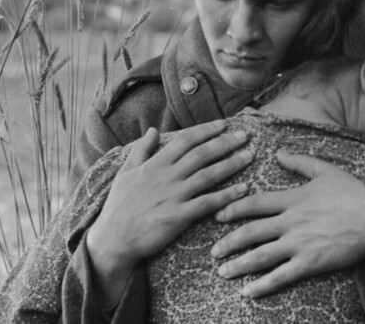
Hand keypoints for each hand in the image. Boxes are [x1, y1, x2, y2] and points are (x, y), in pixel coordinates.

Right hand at [86, 121, 252, 306]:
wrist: (113, 240)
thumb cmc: (119, 207)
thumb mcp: (125, 173)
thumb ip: (141, 150)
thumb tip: (151, 130)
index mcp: (155, 164)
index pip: (186, 140)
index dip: (207, 130)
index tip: (224, 124)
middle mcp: (166, 176)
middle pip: (202, 154)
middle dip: (226, 142)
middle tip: (246, 135)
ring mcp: (173, 196)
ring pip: (208, 175)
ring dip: (232, 164)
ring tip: (250, 156)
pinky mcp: (179, 216)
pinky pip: (208, 203)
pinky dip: (227, 195)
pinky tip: (243, 189)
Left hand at [210, 152, 364, 297]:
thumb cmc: (353, 193)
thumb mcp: (326, 170)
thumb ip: (300, 162)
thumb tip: (278, 153)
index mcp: (293, 199)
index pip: (255, 204)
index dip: (234, 209)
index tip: (218, 216)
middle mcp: (291, 222)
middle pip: (251, 232)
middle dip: (229, 242)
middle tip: (214, 251)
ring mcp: (299, 244)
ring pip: (261, 256)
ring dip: (239, 265)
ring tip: (222, 272)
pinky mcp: (310, 263)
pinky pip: (281, 276)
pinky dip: (262, 285)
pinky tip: (248, 292)